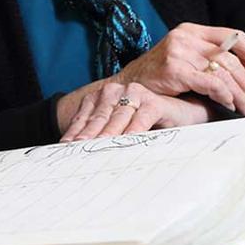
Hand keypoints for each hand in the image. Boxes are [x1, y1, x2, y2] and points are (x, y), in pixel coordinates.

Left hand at [59, 80, 209, 140]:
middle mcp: (116, 92)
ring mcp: (135, 95)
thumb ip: (101, 135)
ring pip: (116, 120)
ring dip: (105, 137)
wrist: (182, 115)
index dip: (73, 135)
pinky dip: (132, 132)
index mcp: (102, 97)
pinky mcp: (153, 103)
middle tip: (75, 152)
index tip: (62, 149)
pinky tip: (125, 143)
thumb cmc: (147, 125)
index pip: (84, 119)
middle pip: (97, 120)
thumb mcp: (119, 130)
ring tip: (95, 150)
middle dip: (86, 138)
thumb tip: (77, 153)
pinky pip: (140, 120)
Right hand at [114, 23, 244, 116]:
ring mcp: (180, 51)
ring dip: (240, 93)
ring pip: (224, 71)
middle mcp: (187, 36)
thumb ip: (209, 58)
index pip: (234, 36)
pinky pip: (210, 82)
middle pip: (232, 57)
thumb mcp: (184, 58)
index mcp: (192, 30)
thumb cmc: (158, 76)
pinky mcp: (174, 69)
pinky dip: (224, 95)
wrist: (127, 86)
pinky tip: (229, 105)